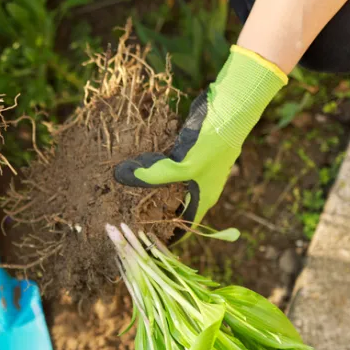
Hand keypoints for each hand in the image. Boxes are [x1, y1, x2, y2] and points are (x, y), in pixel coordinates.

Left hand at [114, 46, 287, 233]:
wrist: (231, 109)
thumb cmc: (211, 143)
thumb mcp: (180, 166)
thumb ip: (151, 175)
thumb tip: (119, 177)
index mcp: (203, 198)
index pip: (185, 226)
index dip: (167, 236)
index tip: (145, 240)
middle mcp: (201, 186)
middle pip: (175, 205)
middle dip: (154, 210)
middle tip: (127, 213)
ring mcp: (197, 167)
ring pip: (171, 184)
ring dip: (152, 186)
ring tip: (125, 191)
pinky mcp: (191, 151)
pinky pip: (170, 164)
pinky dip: (155, 166)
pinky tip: (137, 163)